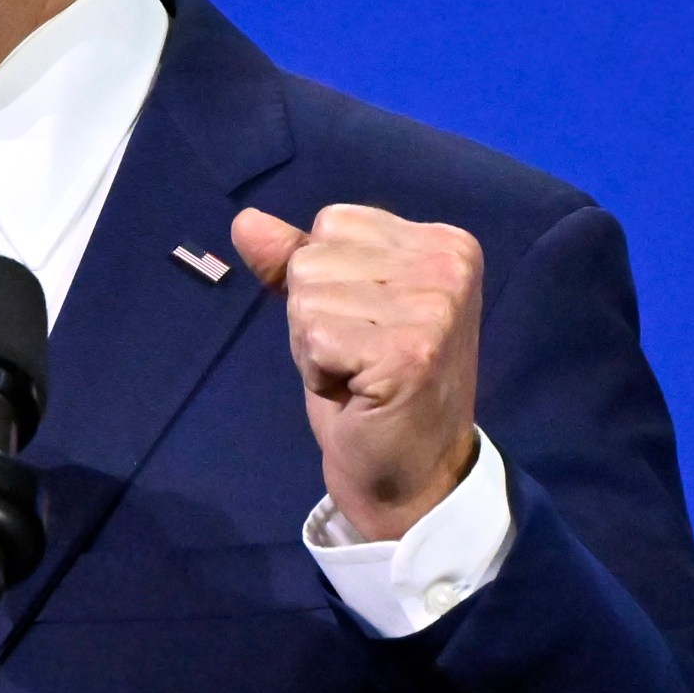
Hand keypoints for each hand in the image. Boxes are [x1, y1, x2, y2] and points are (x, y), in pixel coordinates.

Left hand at [230, 204, 481, 541]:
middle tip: (358, 355)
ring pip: (307, 297)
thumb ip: (293, 257)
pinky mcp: (411, 351)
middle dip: (315, 313)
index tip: (365, 323)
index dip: (327, 280)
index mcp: (443, 242)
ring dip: (314, 345)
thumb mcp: (334, 304)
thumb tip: (245, 221)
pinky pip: (314, 337)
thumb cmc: (370, 383)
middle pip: (313, 259)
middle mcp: (448, 263)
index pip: (332, 222)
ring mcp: (435, 307)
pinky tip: (356, 392)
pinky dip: (317, 371)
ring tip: (357, 373)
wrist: (409, 471)